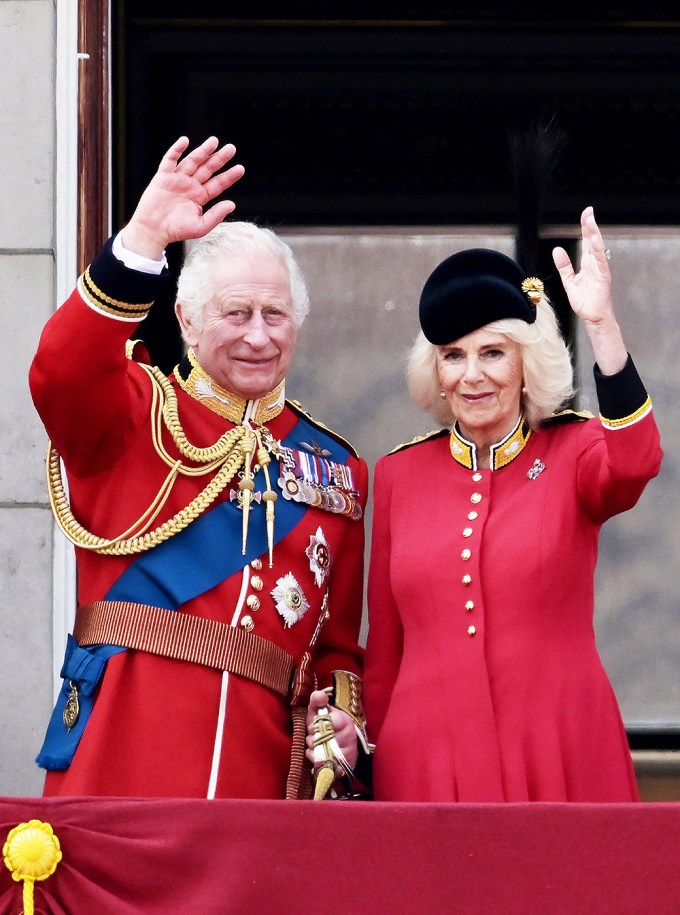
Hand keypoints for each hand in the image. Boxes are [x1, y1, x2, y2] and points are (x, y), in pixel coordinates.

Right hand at [121, 136, 244, 258]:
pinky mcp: (163, 176)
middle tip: (231, 148)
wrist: (154, 230)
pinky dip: (176, 150)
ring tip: (214, 141)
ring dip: (203, 151)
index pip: (218, 183)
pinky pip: (170, 160)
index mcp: (200, 196)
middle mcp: (190, 185)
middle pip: (207, 168)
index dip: (229, 176)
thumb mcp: (201, 226)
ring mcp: (177, 179)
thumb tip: (232, 204)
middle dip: (219, 158)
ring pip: (192, 161)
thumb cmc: (176, 230)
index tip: (241, 168)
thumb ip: (216, 215)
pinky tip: (185, 141)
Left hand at [305, 689, 358, 770]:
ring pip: (326, 755)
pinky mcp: (346, 766)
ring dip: (314, 752)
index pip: (330, 723)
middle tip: (311, 738)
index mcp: (344, 720)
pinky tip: (316, 758)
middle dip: (313, 740)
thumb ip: (317, 700)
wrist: (339, 739)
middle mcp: (349, 736)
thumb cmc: (325, 723)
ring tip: (314, 748)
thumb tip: (319, 695)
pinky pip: (329, 768)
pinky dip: (318, 764)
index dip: (315, 726)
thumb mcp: (320, 710)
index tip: (311, 727)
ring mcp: (349, 752)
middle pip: (326, 740)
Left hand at [553, 206, 626, 373]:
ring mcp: (600, 270)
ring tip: (591, 221)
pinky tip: (595, 240)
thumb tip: (557, 250)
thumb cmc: (585, 301)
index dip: (585, 228)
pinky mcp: (603, 278)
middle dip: (590, 226)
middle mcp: (595, 264)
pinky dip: (597, 250)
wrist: (592, 317)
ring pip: (597, 248)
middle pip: (592, 241)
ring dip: (594, 234)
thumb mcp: (569, 281)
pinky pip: (600, 262)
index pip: (586, 242)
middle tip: (588, 211)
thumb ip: (564, 266)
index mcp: (588, 264)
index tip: (585, 214)